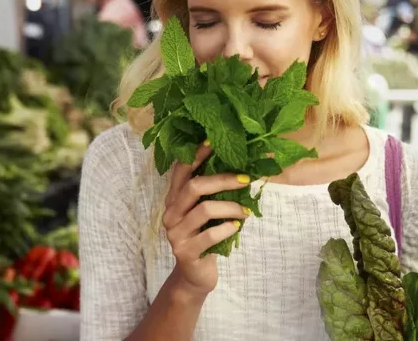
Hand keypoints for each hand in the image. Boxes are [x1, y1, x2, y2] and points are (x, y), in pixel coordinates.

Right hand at [162, 142, 250, 296]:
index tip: (214, 142)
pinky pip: (209, 235)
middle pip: (194, 186)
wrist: (194, 276)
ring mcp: (176, 233)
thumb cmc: (204, 237)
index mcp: (174, 199)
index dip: (196, 154)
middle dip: (222, 180)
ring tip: (247, 212)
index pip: (181, 170)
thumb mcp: (205, 213)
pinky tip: (236, 228)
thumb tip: (241, 169)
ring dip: (231, 208)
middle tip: (246, 179)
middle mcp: (171, 213)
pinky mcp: (185, 251)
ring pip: (204, 210)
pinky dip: (227, 229)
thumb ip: (212, 194)